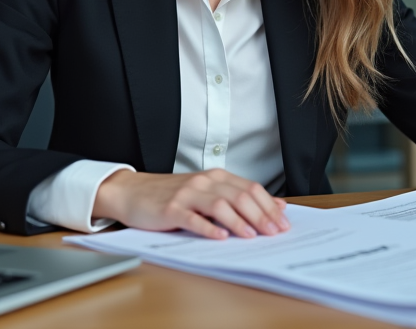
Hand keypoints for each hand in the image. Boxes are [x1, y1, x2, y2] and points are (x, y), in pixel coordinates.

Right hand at [93, 169, 290, 239]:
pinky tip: (220, 237)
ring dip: (239, 222)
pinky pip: (192, 218)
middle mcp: (204, 183)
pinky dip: (208, 228)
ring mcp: (187, 195)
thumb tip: (276, 206)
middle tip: (274, 233)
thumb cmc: (171, 195)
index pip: (250, 189)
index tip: (283, 224)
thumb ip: (239, 197)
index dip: (269, 206)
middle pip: (239, 197)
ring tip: (252, 237)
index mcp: (216, 177)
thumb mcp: (207, 192)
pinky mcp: (171, 209)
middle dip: (260, 216)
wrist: (133, 192)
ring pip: (219, 205)